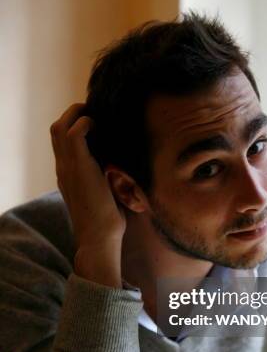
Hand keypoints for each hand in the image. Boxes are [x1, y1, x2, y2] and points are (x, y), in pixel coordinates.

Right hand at [50, 103, 124, 286]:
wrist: (99, 239)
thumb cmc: (107, 223)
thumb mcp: (105, 196)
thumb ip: (107, 181)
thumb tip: (125, 172)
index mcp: (68, 175)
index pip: (61, 142)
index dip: (74, 126)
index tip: (94, 122)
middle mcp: (63, 168)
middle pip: (56, 129)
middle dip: (73, 115)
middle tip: (93, 113)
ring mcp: (68, 167)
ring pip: (59, 127)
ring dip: (76, 115)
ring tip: (94, 116)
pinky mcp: (79, 167)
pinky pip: (74, 133)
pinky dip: (85, 123)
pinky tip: (100, 128)